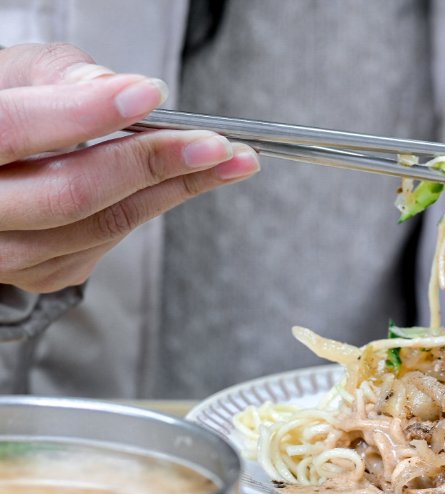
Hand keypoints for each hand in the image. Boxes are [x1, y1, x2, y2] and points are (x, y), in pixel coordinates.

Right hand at [0, 43, 259, 292]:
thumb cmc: (3, 108)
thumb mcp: (13, 74)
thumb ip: (56, 75)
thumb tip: (112, 88)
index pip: (11, 130)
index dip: (82, 114)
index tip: (149, 95)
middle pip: (66, 196)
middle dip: (151, 165)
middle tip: (215, 143)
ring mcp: (6, 254)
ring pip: (98, 226)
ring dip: (174, 190)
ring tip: (228, 160)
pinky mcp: (40, 274)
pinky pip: (107, 242)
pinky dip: (151, 205)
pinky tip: (182, 181)